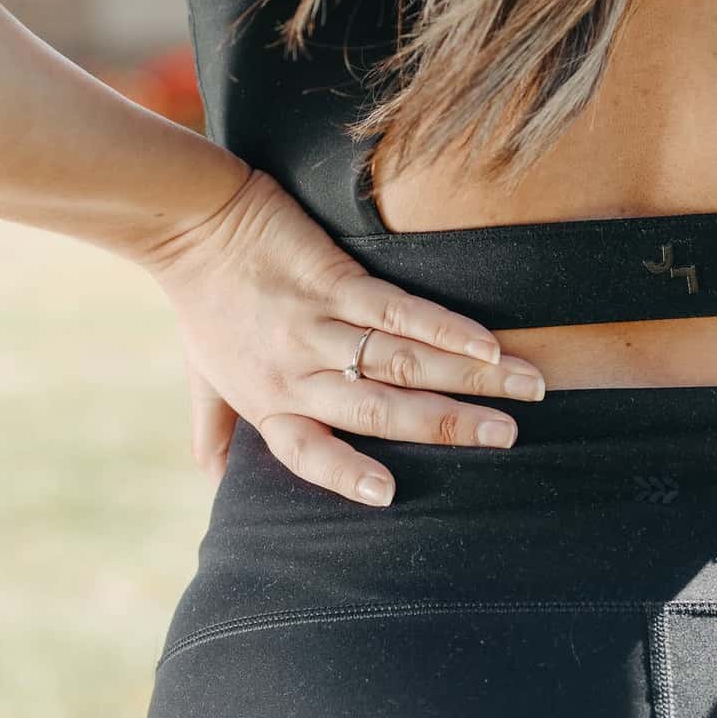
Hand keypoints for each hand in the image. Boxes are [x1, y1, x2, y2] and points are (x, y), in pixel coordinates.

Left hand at [142, 169, 546, 506]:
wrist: (189, 222)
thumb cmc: (199, 301)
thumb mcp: (200, 375)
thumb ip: (215, 430)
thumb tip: (215, 482)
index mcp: (269, 403)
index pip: (310, 454)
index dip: (347, 475)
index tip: (390, 495)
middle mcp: (296, 372)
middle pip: (382, 410)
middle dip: (452, 426)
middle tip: (510, 438)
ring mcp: (317, 325)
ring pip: (403, 362)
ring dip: (470, 377)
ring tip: (526, 389)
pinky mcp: (332, 278)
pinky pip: (397, 310)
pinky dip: (446, 329)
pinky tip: (488, 342)